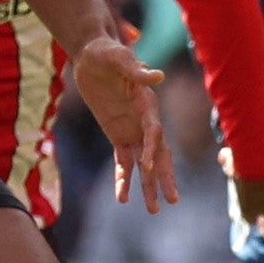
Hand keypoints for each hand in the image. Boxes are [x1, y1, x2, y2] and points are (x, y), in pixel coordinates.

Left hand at [68, 32, 172, 209]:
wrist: (91, 56)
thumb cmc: (106, 52)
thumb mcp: (117, 57)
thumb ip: (135, 69)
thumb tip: (157, 76)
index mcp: (147, 103)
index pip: (154, 131)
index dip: (151, 149)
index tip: (145, 167)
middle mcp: (145, 120)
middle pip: (158, 153)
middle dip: (164, 177)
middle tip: (172, 200)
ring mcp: (132, 129)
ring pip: (144, 163)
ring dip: (148, 186)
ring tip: (154, 209)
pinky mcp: (118, 135)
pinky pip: (123, 161)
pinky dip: (123, 179)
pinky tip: (123, 198)